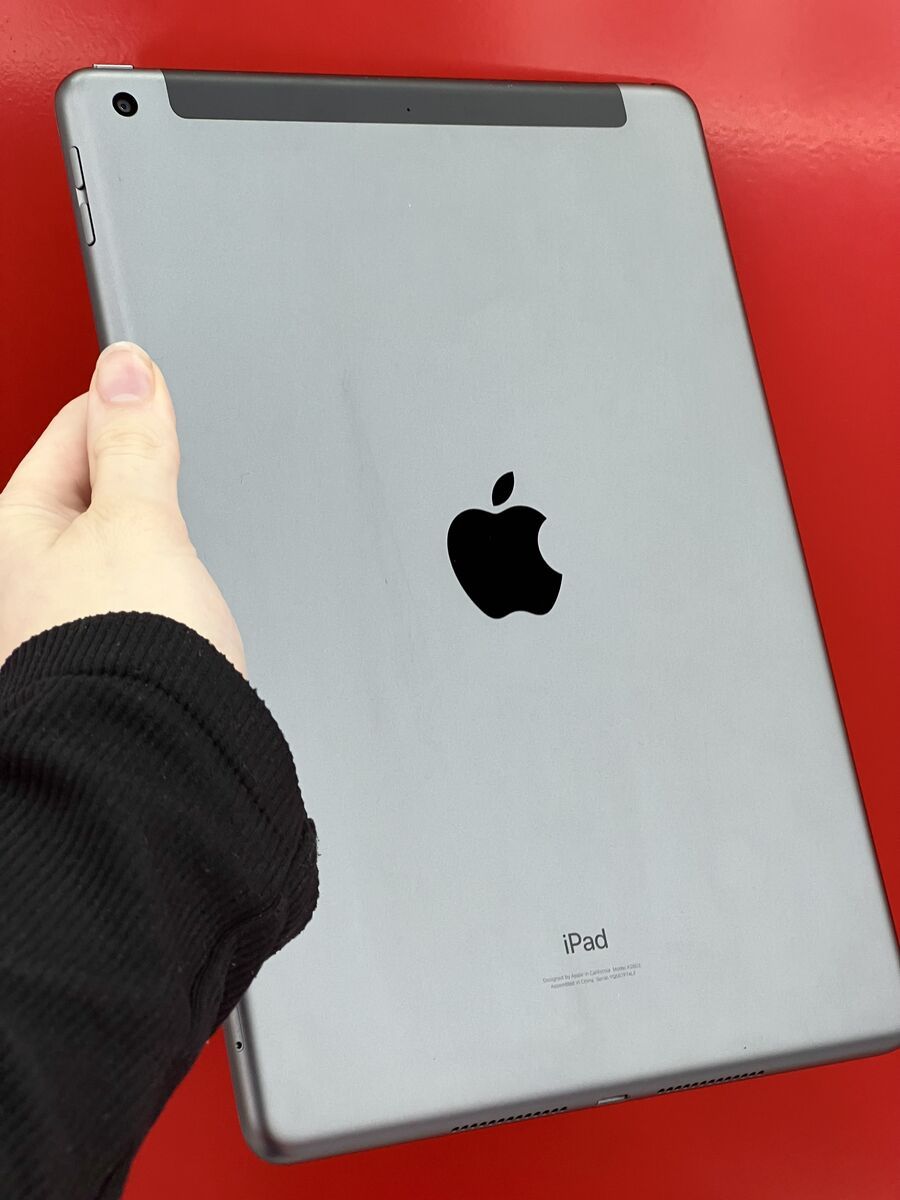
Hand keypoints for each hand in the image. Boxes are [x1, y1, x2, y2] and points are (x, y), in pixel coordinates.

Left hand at [0, 342, 246, 674]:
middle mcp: (23, 574)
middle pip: (96, 485)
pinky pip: (131, 589)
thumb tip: (125, 368)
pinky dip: (159, 585)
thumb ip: (135, 442)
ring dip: (157, 540)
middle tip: (174, 505)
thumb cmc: (129, 658)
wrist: (156, 763)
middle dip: (145, 483)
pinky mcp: (98, 650)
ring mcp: (59, 615)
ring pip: (119, 541)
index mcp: (13, 529)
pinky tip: (177, 606)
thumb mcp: (141, 522)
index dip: (126, 413)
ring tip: (176, 569)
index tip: (160, 401)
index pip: (70, 430)